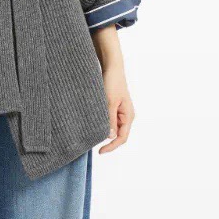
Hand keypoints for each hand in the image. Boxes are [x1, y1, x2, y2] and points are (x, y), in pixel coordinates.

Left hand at [91, 24, 134, 153]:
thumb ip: (110, 120)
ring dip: (103, 132)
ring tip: (90, 133)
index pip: (122, 138)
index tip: (99, 151)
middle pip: (117, 135)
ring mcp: (119, 113)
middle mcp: (125, 116)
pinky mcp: (113, 108)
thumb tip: (110, 137)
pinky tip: (91, 124)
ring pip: (111, 128)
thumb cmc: (112, 82)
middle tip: (91, 144)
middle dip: (106, 141)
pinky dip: (101, 124)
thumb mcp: (109, 102)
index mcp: (128, 116)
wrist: (111, 67)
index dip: (111, 147)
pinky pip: (108, 121)